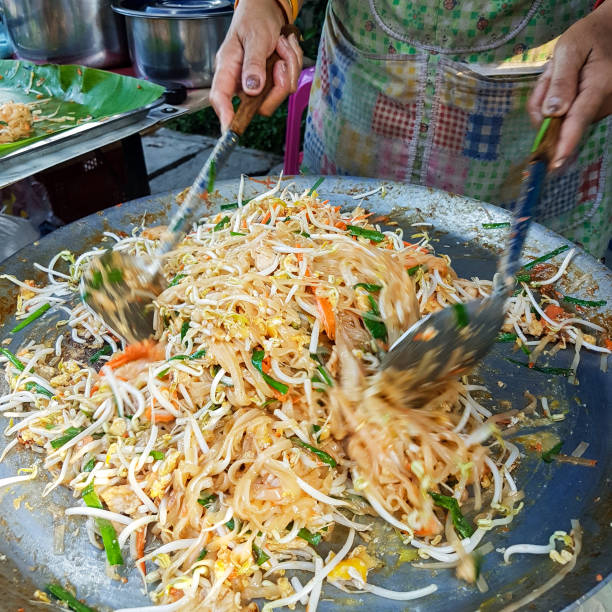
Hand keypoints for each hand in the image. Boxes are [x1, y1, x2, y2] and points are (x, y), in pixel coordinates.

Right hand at [210, 0, 302, 130]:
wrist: (268, 10)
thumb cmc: (254, 20)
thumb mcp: (254, 38)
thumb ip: (254, 63)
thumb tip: (251, 88)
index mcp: (228, 69)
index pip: (220, 98)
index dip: (225, 116)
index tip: (229, 130)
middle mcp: (242, 81)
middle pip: (259, 106)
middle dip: (278, 85)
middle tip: (280, 61)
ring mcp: (259, 84)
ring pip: (279, 95)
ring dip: (289, 67)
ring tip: (282, 45)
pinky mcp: (273, 83)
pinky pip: (289, 85)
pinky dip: (293, 64)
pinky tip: (285, 48)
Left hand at [527, 2, 611, 167]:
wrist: (609, 32)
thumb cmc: (588, 37)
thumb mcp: (569, 50)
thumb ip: (560, 82)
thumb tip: (553, 113)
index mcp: (598, 85)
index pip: (578, 120)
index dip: (565, 143)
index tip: (555, 163)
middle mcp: (604, 102)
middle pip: (560, 121)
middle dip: (544, 104)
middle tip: (551, 74)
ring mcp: (602, 109)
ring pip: (560, 120)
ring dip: (550, 101)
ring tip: (560, 74)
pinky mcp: (596, 112)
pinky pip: (566, 116)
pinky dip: (558, 103)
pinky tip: (565, 84)